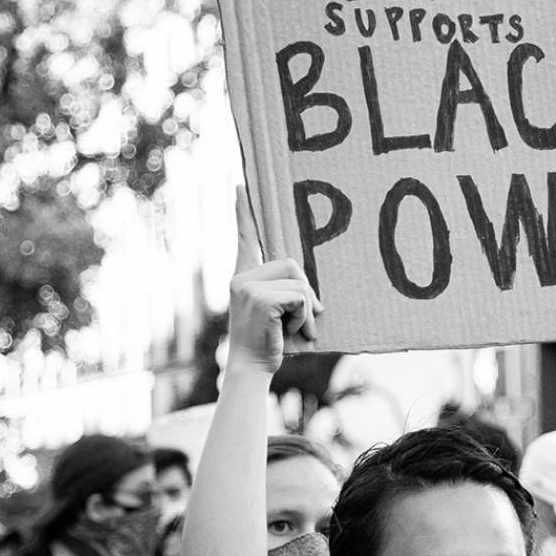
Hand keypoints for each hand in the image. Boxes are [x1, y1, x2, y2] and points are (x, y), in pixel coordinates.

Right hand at [227, 186, 321, 374]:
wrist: (252, 368)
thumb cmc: (270, 344)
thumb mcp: (280, 314)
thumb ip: (288, 295)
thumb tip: (314, 297)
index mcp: (243, 277)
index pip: (245, 238)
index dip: (244, 212)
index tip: (241, 186)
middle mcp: (241, 277)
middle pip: (292, 264)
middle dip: (306, 293)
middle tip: (305, 322)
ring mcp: (247, 286)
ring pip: (299, 283)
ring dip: (307, 311)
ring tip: (295, 330)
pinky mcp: (260, 297)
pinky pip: (300, 298)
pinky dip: (305, 318)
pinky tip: (292, 333)